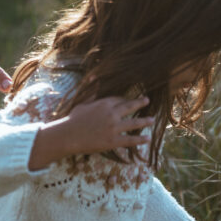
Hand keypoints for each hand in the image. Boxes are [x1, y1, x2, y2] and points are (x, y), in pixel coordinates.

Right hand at [29, 94, 153, 169]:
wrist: (69, 136)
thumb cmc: (73, 119)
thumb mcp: (83, 103)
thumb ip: (92, 94)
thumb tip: (95, 80)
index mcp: (104, 103)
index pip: (119, 99)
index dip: (125, 99)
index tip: (130, 100)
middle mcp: (112, 114)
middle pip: (129, 107)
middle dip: (140, 103)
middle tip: (147, 101)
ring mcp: (114, 128)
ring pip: (134, 123)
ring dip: (144, 121)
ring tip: (152, 120)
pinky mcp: (113, 141)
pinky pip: (130, 140)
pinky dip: (140, 140)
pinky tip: (147, 139)